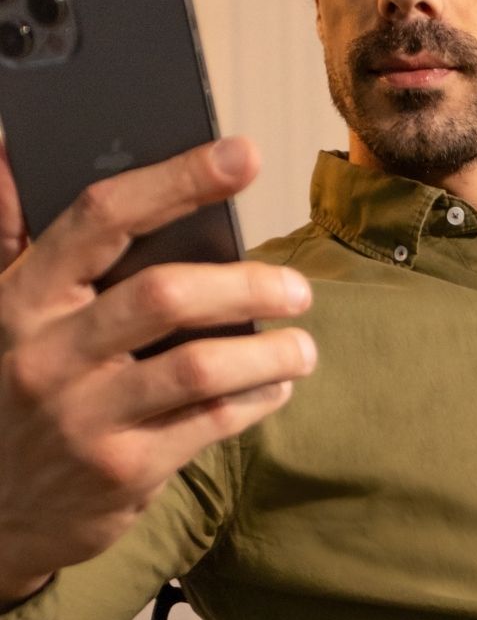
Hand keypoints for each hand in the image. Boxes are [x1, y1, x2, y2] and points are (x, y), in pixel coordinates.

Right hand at [0, 136, 316, 603]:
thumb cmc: (15, 396)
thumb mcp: (1, 315)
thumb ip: (15, 236)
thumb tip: (13, 148)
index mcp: (22, 298)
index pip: (103, 219)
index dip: (178, 180)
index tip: (244, 156)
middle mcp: (51, 354)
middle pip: (164, 297)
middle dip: (246, 284)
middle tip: (296, 289)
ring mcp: (87, 417)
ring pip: (198, 368)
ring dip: (267, 352)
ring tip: (303, 346)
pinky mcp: (124, 471)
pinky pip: (210, 424)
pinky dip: (256, 401)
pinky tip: (276, 388)